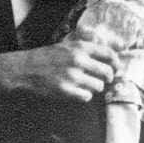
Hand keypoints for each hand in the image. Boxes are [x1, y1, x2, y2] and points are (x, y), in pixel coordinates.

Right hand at [0, 40, 118, 102]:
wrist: (26, 68)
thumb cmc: (48, 56)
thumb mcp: (68, 45)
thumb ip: (87, 49)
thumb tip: (109, 57)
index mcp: (81, 47)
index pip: (109, 54)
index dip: (117, 63)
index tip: (116, 68)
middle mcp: (79, 60)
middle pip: (108, 72)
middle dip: (109, 78)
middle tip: (105, 81)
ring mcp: (72, 75)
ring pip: (98, 86)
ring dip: (95, 88)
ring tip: (87, 86)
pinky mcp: (65, 90)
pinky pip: (86, 97)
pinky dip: (85, 96)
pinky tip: (78, 92)